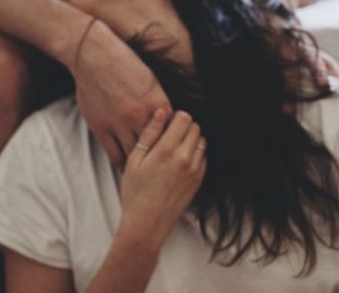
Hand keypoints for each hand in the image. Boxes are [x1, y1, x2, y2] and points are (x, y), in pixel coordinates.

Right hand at [72, 20, 171, 167]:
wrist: (95, 57)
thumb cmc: (124, 64)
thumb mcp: (151, 81)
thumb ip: (160, 102)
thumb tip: (169, 118)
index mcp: (156, 104)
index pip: (172, 133)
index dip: (175, 145)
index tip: (176, 155)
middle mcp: (140, 116)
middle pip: (156, 148)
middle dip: (161, 161)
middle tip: (164, 172)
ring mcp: (119, 124)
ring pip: (135, 155)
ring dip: (142, 166)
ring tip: (147, 176)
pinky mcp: (101, 128)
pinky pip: (114, 154)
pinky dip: (122, 164)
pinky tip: (126, 170)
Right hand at [119, 110, 206, 243]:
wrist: (147, 223)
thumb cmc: (136, 194)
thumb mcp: (134, 160)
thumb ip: (148, 134)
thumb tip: (160, 113)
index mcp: (166, 150)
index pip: (184, 118)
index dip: (175, 117)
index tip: (167, 123)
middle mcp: (184, 158)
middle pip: (195, 127)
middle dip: (184, 127)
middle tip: (169, 135)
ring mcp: (194, 170)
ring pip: (201, 141)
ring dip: (191, 140)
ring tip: (174, 149)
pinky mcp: (199, 180)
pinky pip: (204, 157)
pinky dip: (195, 154)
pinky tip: (180, 162)